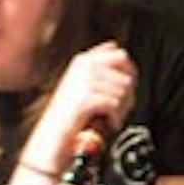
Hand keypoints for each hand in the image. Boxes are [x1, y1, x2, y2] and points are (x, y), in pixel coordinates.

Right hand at [28, 41, 136, 167]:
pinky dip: (116, 118)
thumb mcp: (83, 82)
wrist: (53, 133)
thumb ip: (99, 66)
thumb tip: (118, 50)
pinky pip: (115, 105)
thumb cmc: (72, 112)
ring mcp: (84, 81)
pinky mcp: (85, 98)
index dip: (130, 71)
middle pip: (127, 76)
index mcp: (83, 60)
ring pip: (124, 92)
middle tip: (123, 107)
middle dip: (129, 93)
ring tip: (111, 117)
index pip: (120, 55)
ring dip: (123, 109)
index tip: (129, 85)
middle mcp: (84, 67)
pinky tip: (109, 124)